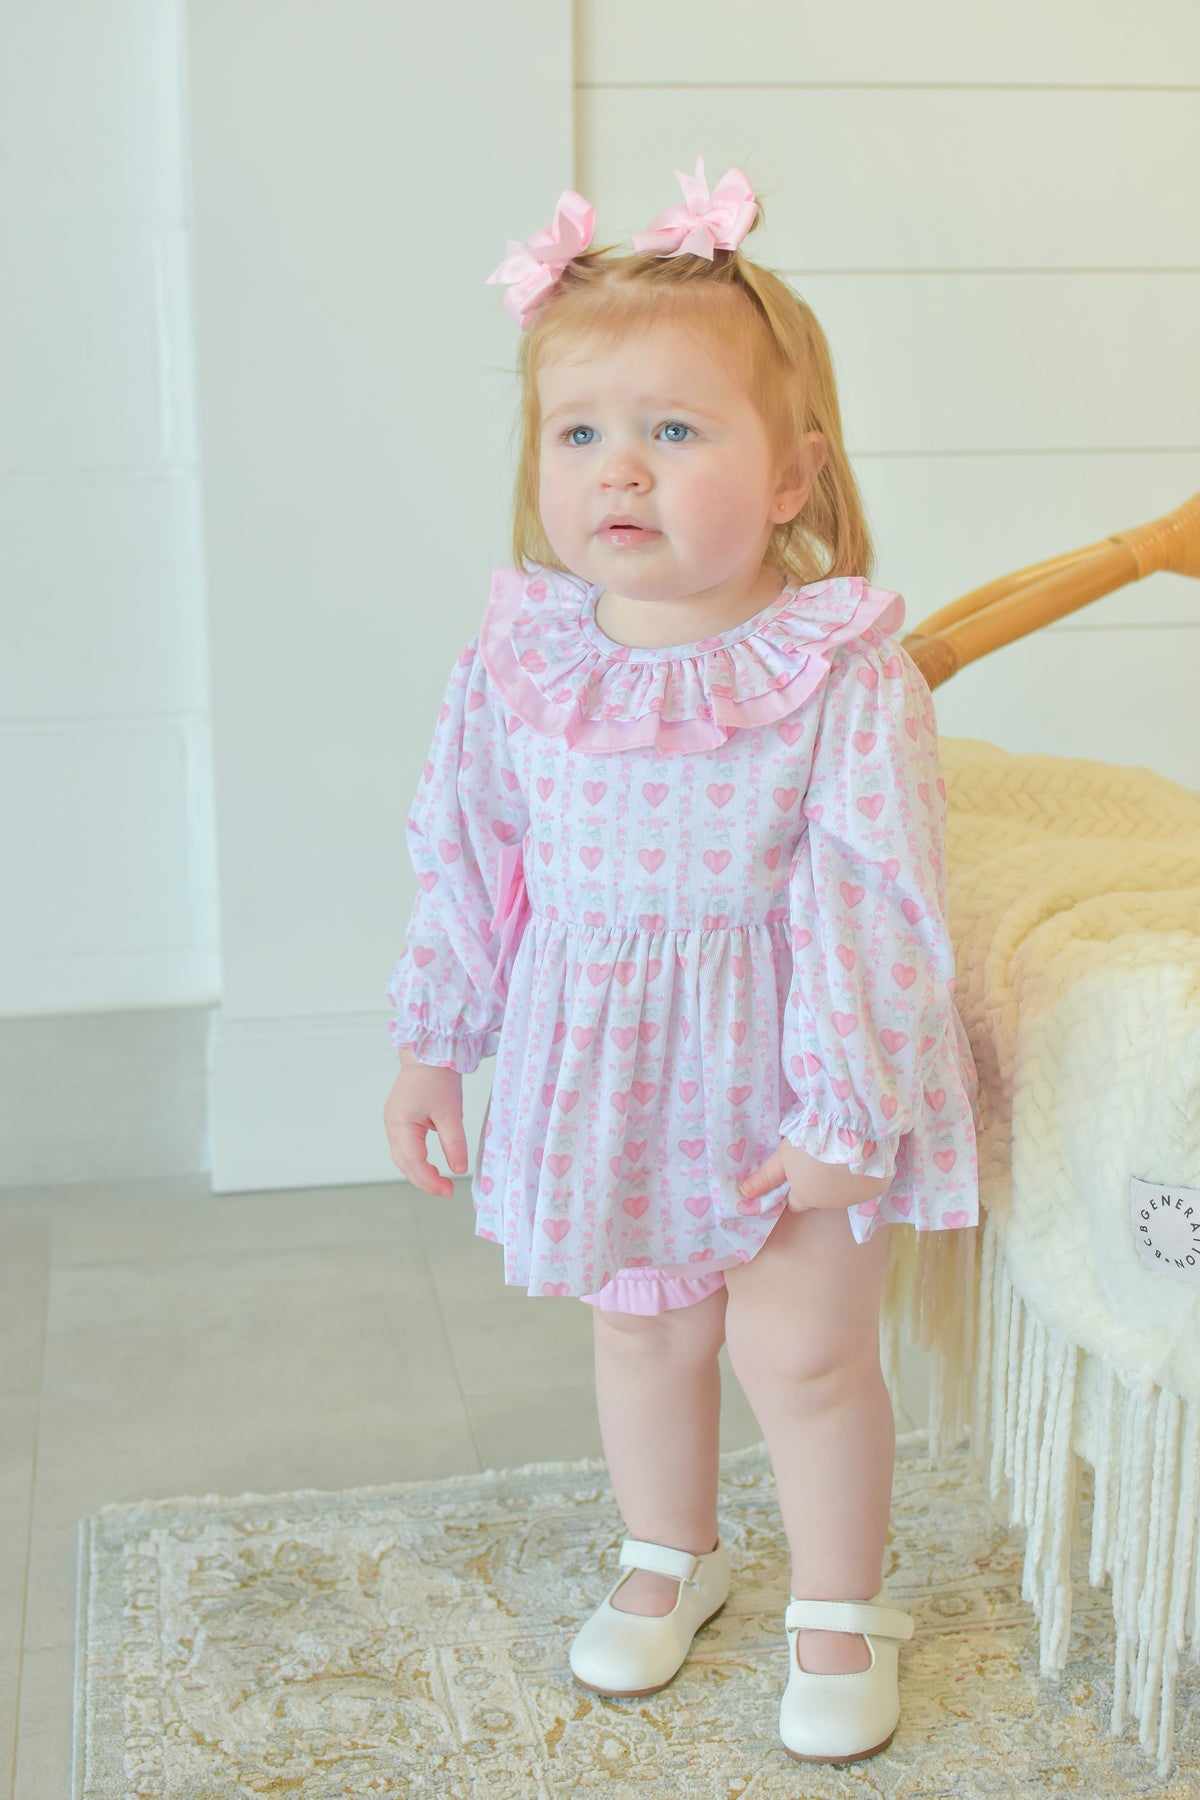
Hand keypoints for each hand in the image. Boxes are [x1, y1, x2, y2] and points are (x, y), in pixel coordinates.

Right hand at [384, 1055, 467, 1197]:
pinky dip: (417, 1161)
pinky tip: (433, 1167)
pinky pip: (406, 1148)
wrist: (429, 1054)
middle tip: (447, 1191)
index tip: (448, 1191)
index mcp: (400, 1124)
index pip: (413, 1162)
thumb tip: (459, 1170)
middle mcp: (392, 1126)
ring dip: (420, 1173)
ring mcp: (394, 1123)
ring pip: (403, 1158)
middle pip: (404, 1164)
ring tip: (441, 1183)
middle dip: (424, 1181)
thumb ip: (454, 1143)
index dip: (429, 1181)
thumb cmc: (438, 1079)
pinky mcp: (400, 1120)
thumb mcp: (450, 1113)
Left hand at [738, 1136, 890, 1214]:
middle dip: (820, 1182)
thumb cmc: (811, 1141)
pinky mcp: (877, 1187)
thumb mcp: (784, 1155)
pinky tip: (861, 1156)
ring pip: (844, 1192)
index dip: (796, 1186)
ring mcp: (856, 1197)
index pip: (796, 1201)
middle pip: (821, 1197)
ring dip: (842, 1179)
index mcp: (806, 1197)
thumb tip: (744, 1194)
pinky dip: (863, 1174)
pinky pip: (867, 1184)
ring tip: (842, 1153)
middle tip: (822, 1156)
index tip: (800, 1170)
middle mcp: (831, 1204)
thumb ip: (766, 1176)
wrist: (851, 1128)